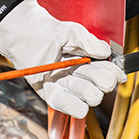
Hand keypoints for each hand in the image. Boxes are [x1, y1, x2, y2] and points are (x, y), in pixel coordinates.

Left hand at [0, 0, 125, 117]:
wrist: (23, 33)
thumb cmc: (46, 31)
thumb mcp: (72, 32)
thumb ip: (89, 42)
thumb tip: (105, 52)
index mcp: (87, 64)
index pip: (107, 76)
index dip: (112, 75)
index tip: (115, 72)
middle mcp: (79, 78)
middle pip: (100, 92)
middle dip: (97, 80)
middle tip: (85, 67)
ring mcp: (66, 88)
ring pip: (88, 100)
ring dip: (83, 88)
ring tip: (71, 74)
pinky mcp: (51, 95)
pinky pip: (68, 106)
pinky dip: (71, 102)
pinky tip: (66, 88)